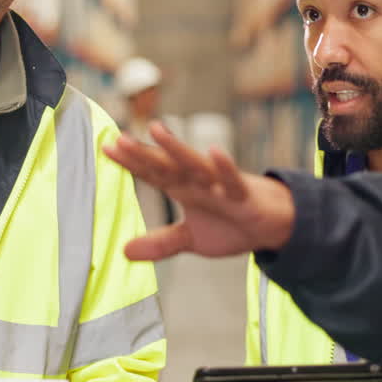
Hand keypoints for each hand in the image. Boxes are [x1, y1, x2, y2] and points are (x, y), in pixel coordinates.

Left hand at [103, 121, 295, 261]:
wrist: (274, 227)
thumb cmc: (232, 224)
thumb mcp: (191, 239)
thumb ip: (160, 243)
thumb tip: (124, 252)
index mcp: (184, 189)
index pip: (152, 174)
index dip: (130, 163)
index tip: (106, 148)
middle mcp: (198, 182)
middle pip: (166, 166)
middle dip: (144, 154)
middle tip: (119, 140)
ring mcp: (220, 186)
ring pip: (195, 166)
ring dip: (177, 149)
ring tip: (157, 130)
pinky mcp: (243, 195)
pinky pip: (233, 180)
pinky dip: (224, 168)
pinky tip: (214, 152)